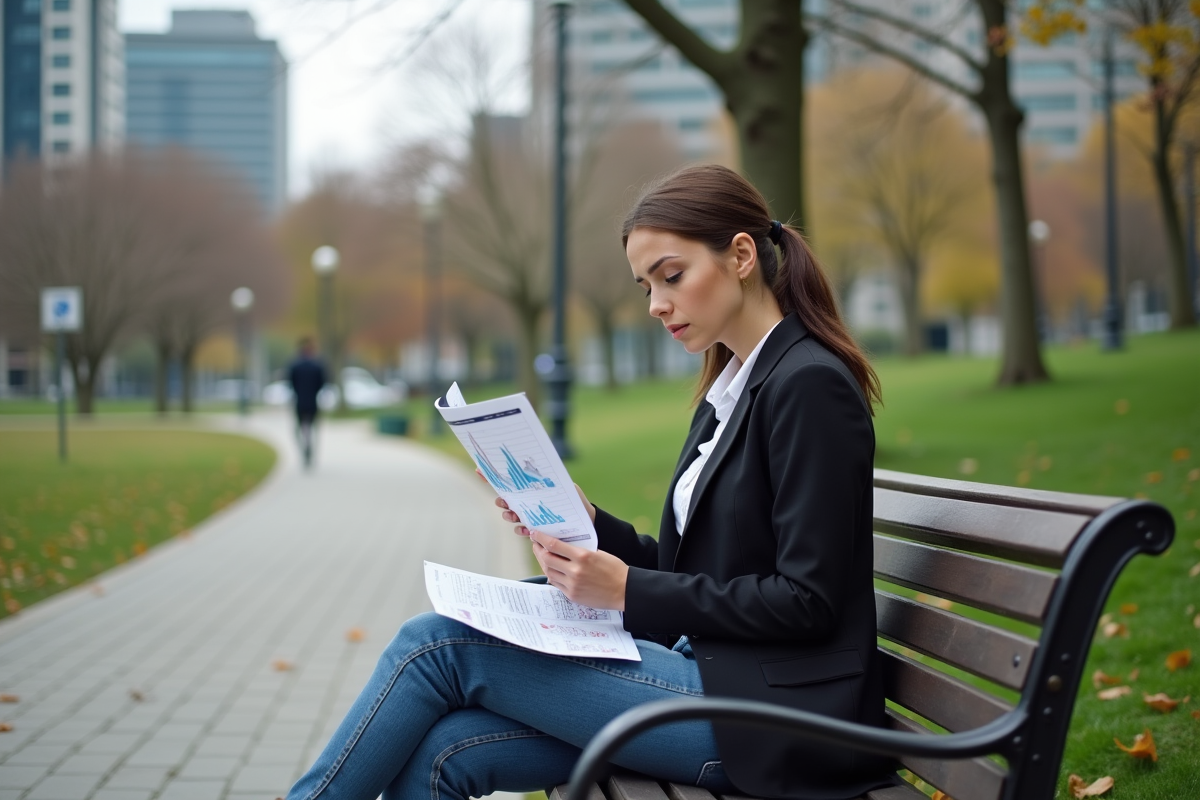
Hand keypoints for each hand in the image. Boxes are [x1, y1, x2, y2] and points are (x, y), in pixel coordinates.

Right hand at [478, 469, 595, 534]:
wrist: (585, 521)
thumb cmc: (574, 501)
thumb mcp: (565, 486)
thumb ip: (552, 479)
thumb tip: (541, 469)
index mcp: (530, 488)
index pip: (509, 481)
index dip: (492, 476)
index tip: (479, 470)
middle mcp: (526, 501)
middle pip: (505, 499)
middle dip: (500, 500)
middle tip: (502, 501)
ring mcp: (529, 516)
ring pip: (511, 515)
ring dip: (508, 515)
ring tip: (513, 515)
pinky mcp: (534, 530)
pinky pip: (521, 531)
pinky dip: (521, 531)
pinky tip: (526, 530)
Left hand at [530, 529, 626, 610]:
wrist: (624, 590)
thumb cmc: (614, 569)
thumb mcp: (597, 553)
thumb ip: (578, 551)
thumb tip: (561, 548)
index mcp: (583, 556)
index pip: (555, 545)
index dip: (541, 539)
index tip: (535, 534)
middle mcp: (575, 571)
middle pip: (547, 559)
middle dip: (538, 551)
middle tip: (536, 545)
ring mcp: (573, 585)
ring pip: (549, 572)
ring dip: (544, 564)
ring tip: (543, 557)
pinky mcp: (573, 596)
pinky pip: (556, 584)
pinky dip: (553, 576)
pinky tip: (553, 571)